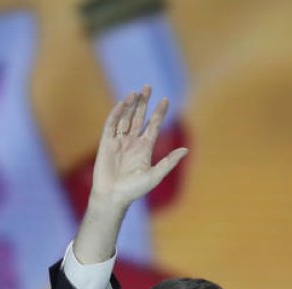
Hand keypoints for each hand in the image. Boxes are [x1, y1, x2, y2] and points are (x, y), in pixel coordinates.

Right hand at [90, 85, 187, 209]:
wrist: (112, 197)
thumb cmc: (134, 190)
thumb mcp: (155, 176)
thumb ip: (169, 162)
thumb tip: (186, 150)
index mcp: (145, 148)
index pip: (153, 125)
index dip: (159, 113)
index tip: (165, 100)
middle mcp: (132, 142)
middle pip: (139, 117)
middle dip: (143, 103)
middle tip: (148, 87)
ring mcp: (118, 142)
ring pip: (125, 118)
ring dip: (130, 105)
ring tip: (136, 92)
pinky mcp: (106, 143)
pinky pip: (111, 125)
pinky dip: (116, 114)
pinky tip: (122, 104)